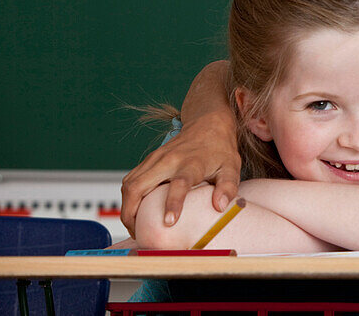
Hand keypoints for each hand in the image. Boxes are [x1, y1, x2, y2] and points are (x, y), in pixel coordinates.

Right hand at [120, 111, 240, 235]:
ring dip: (127, 207)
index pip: (179, 183)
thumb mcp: (231, 167)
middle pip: (138, 185)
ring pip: (129, 184)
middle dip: (132, 213)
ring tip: (135, 226)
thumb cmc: (220, 150)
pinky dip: (128, 198)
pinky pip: (129, 180)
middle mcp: (168, 160)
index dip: (173, 202)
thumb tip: (219, 206)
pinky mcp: (148, 160)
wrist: (208, 124)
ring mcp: (155, 159)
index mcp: (191, 163)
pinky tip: (135, 210)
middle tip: (140, 233)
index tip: (169, 222)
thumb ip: (228, 187)